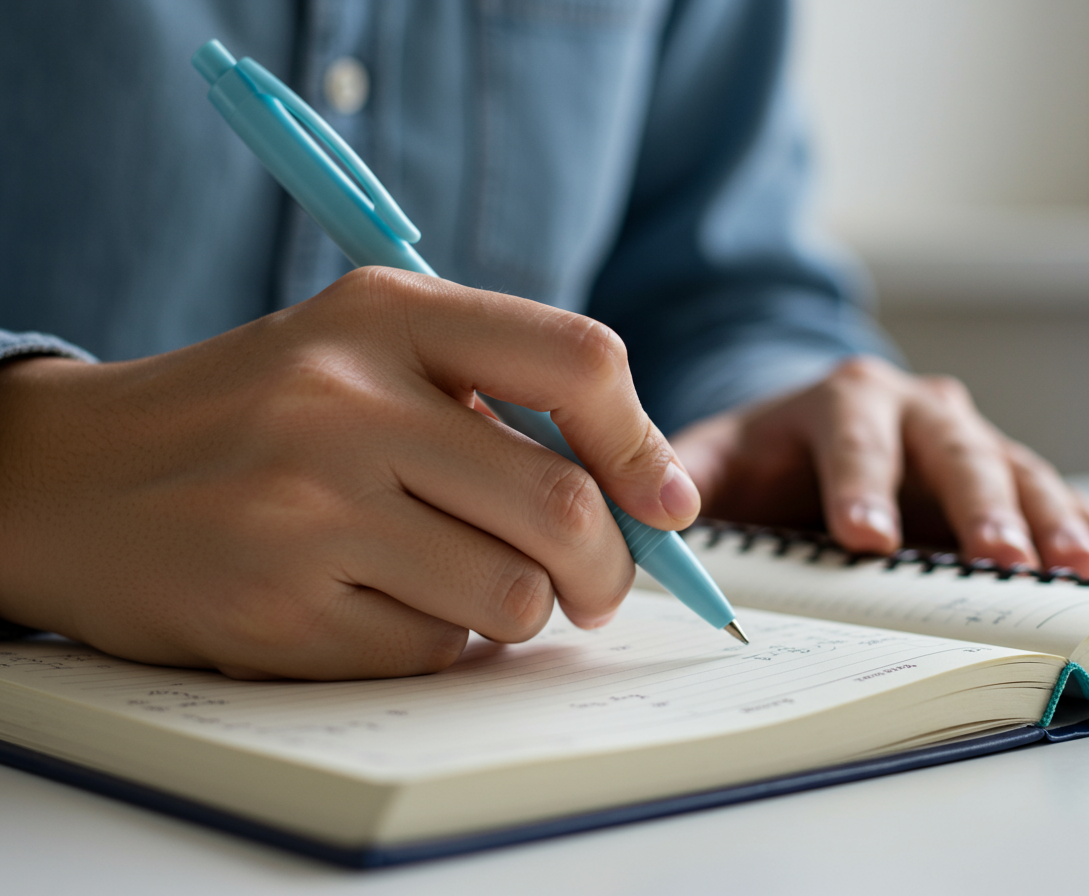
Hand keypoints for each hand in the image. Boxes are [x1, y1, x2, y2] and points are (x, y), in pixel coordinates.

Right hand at [0, 268, 699, 679]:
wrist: (72, 478)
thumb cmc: (251, 414)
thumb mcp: (361, 351)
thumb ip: (498, 397)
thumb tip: (649, 497)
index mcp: (385, 317)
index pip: (579, 360)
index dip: (644, 444)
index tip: (664, 503)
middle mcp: (348, 404)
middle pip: (566, 508)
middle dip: (609, 569)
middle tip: (593, 585)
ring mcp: (307, 512)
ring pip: (512, 597)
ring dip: (517, 608)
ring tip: (462, 582)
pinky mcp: (277, 611)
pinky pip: (432, 652)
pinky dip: (437, 642)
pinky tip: (378, 604)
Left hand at [671, 356, 1088, 576]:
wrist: (810, 432)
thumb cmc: (761, 455)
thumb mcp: (713, 457)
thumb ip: (678, 476)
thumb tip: (644, 509)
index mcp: (837, 401)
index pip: (852, 440)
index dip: (861, 486)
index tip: (864, 538)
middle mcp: (912, 409)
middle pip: (952, 451)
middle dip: (977, 508)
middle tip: (1002, 561)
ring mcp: (964, 438)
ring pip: (1015, 471)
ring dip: (1047, 520)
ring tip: (1079, 568)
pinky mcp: (1000, 472)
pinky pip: (1050, 493)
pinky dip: (1084, 522)